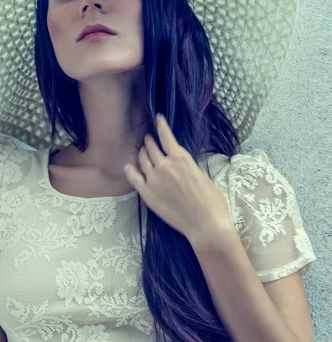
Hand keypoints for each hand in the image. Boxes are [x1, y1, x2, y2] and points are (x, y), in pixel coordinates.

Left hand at [124, 113, 235, 250]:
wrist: (204, 223)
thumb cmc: (211, 201)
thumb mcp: (201, 175)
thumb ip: (186, 166)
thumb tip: (179, 164)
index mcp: (181, 158)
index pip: (166, 136)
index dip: (161, 125)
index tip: (157, 118)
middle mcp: (164, 165)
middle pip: (151, 147)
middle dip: (150, 142)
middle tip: (148, 140)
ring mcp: (153, 179)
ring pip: (142, 160)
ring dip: (142, 153)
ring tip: (142, 151)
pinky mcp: (147, 194)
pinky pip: (134, 177)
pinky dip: (131, 169)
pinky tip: (129, 166)